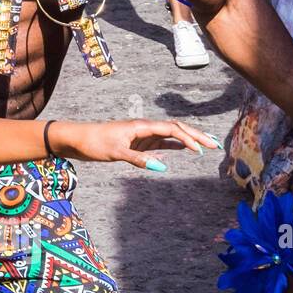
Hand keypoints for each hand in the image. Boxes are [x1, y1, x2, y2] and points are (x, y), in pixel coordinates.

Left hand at [58, 119, 219, 171]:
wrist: (77, 139)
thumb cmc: (94, 143)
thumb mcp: (115, 153)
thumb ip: (138, 159)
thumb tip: (161, 166)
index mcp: (141, 127)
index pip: (172, 129)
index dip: (189, 138)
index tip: (201, 149)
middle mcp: (145, 128)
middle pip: (177, 129)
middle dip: (197, 136)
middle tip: (216, 145)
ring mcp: (143, 136)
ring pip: (172, 136)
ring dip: (189, 140)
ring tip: (207, 146)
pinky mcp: (138, 143)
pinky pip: (162, 143)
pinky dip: (175, 145)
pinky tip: (186, 149)